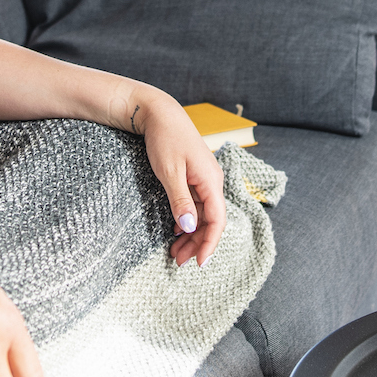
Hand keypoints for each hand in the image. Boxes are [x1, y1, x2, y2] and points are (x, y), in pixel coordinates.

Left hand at [131, 90, 225, 267]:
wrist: (160, 114)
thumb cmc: (164, 139)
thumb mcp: (169, 172)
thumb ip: (180, 201)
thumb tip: (189, 227)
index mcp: (211, 181)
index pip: (217, 220)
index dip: (210, 243)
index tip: (199, 263)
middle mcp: (213, 182)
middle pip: (211, 221)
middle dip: (197, 243)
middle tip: (178, 261)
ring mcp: (205, 180)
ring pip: (203, 215)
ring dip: (191, 234)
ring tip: (174, 251)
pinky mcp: (196, 178)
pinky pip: (196, 205)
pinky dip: (187, 220)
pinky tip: (175, 231)